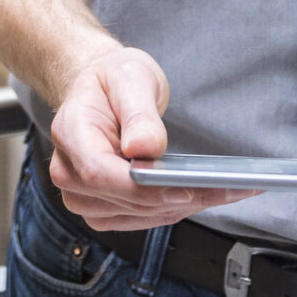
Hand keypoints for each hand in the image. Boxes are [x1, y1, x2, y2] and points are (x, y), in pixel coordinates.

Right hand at [44, 43, 252, 230]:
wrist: (101, 91)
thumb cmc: (112, 81)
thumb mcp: (130, 77)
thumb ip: (138, 113)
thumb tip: (143, 148)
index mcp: (70, 133)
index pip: (100, 173)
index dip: (143, 188)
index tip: (185, 188)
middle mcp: (68, 171)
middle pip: (124, 201)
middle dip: (178, 198)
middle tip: (228, 186)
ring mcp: (82, 195)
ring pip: (138, 215)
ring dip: (183, 206)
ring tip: (226, 190)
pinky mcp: (102, 209)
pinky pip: (141, 219)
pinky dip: (174, 208)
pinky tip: (203, 194)